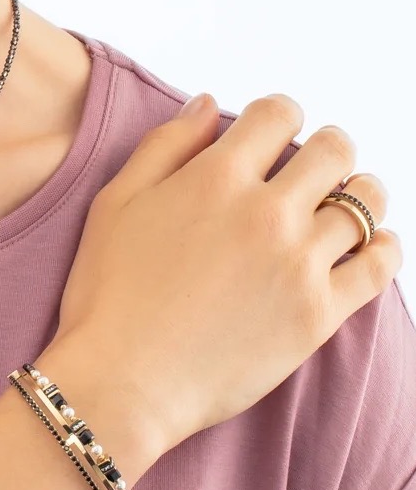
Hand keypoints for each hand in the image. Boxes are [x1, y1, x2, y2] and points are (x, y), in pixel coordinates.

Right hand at [53, 94, 400, 450]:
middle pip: (334, 150)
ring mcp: (298, 263)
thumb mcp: (114, 206)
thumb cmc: (106, 299)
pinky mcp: (318, 314)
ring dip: (359, 195)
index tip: (272, 138)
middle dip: (325, 152)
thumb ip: (164, 147)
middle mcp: (266, 212)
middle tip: (311, 172)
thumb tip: (208, 105)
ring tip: (344, 207)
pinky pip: (378, 265)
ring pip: (365, 203)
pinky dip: (383, 248)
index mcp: (216, 178)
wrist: (121, 385)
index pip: (279, 114)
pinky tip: (372, 246)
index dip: (278, 117)